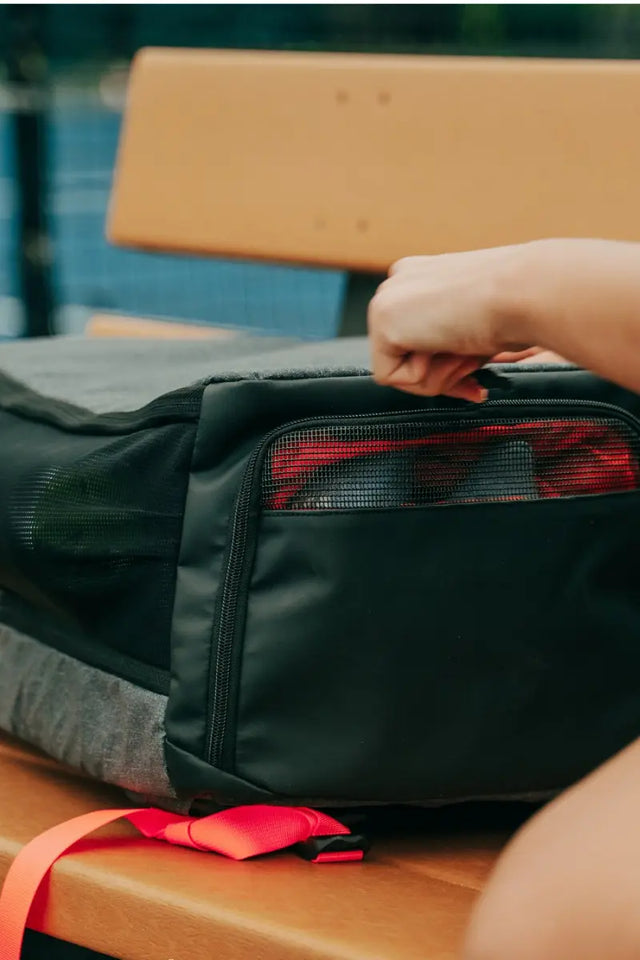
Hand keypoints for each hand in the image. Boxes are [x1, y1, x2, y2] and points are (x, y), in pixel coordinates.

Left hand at [368, 245, 536, 401]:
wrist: (523, 292)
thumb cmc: (514, 306)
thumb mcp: (474, 326)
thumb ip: (452, 344)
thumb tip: (455, 371)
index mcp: (421, 276)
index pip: (416, 338)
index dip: (444, 366)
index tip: (475, 378)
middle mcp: (398, 282)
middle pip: (404, 357)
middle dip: (441, 374)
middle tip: (472, 360)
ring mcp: (386, 299)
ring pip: (397, 369)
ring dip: (438, 374)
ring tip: (464, 347)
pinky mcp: (382, 321)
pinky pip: (389, 377)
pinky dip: (424, 378)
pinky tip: (448, 346)